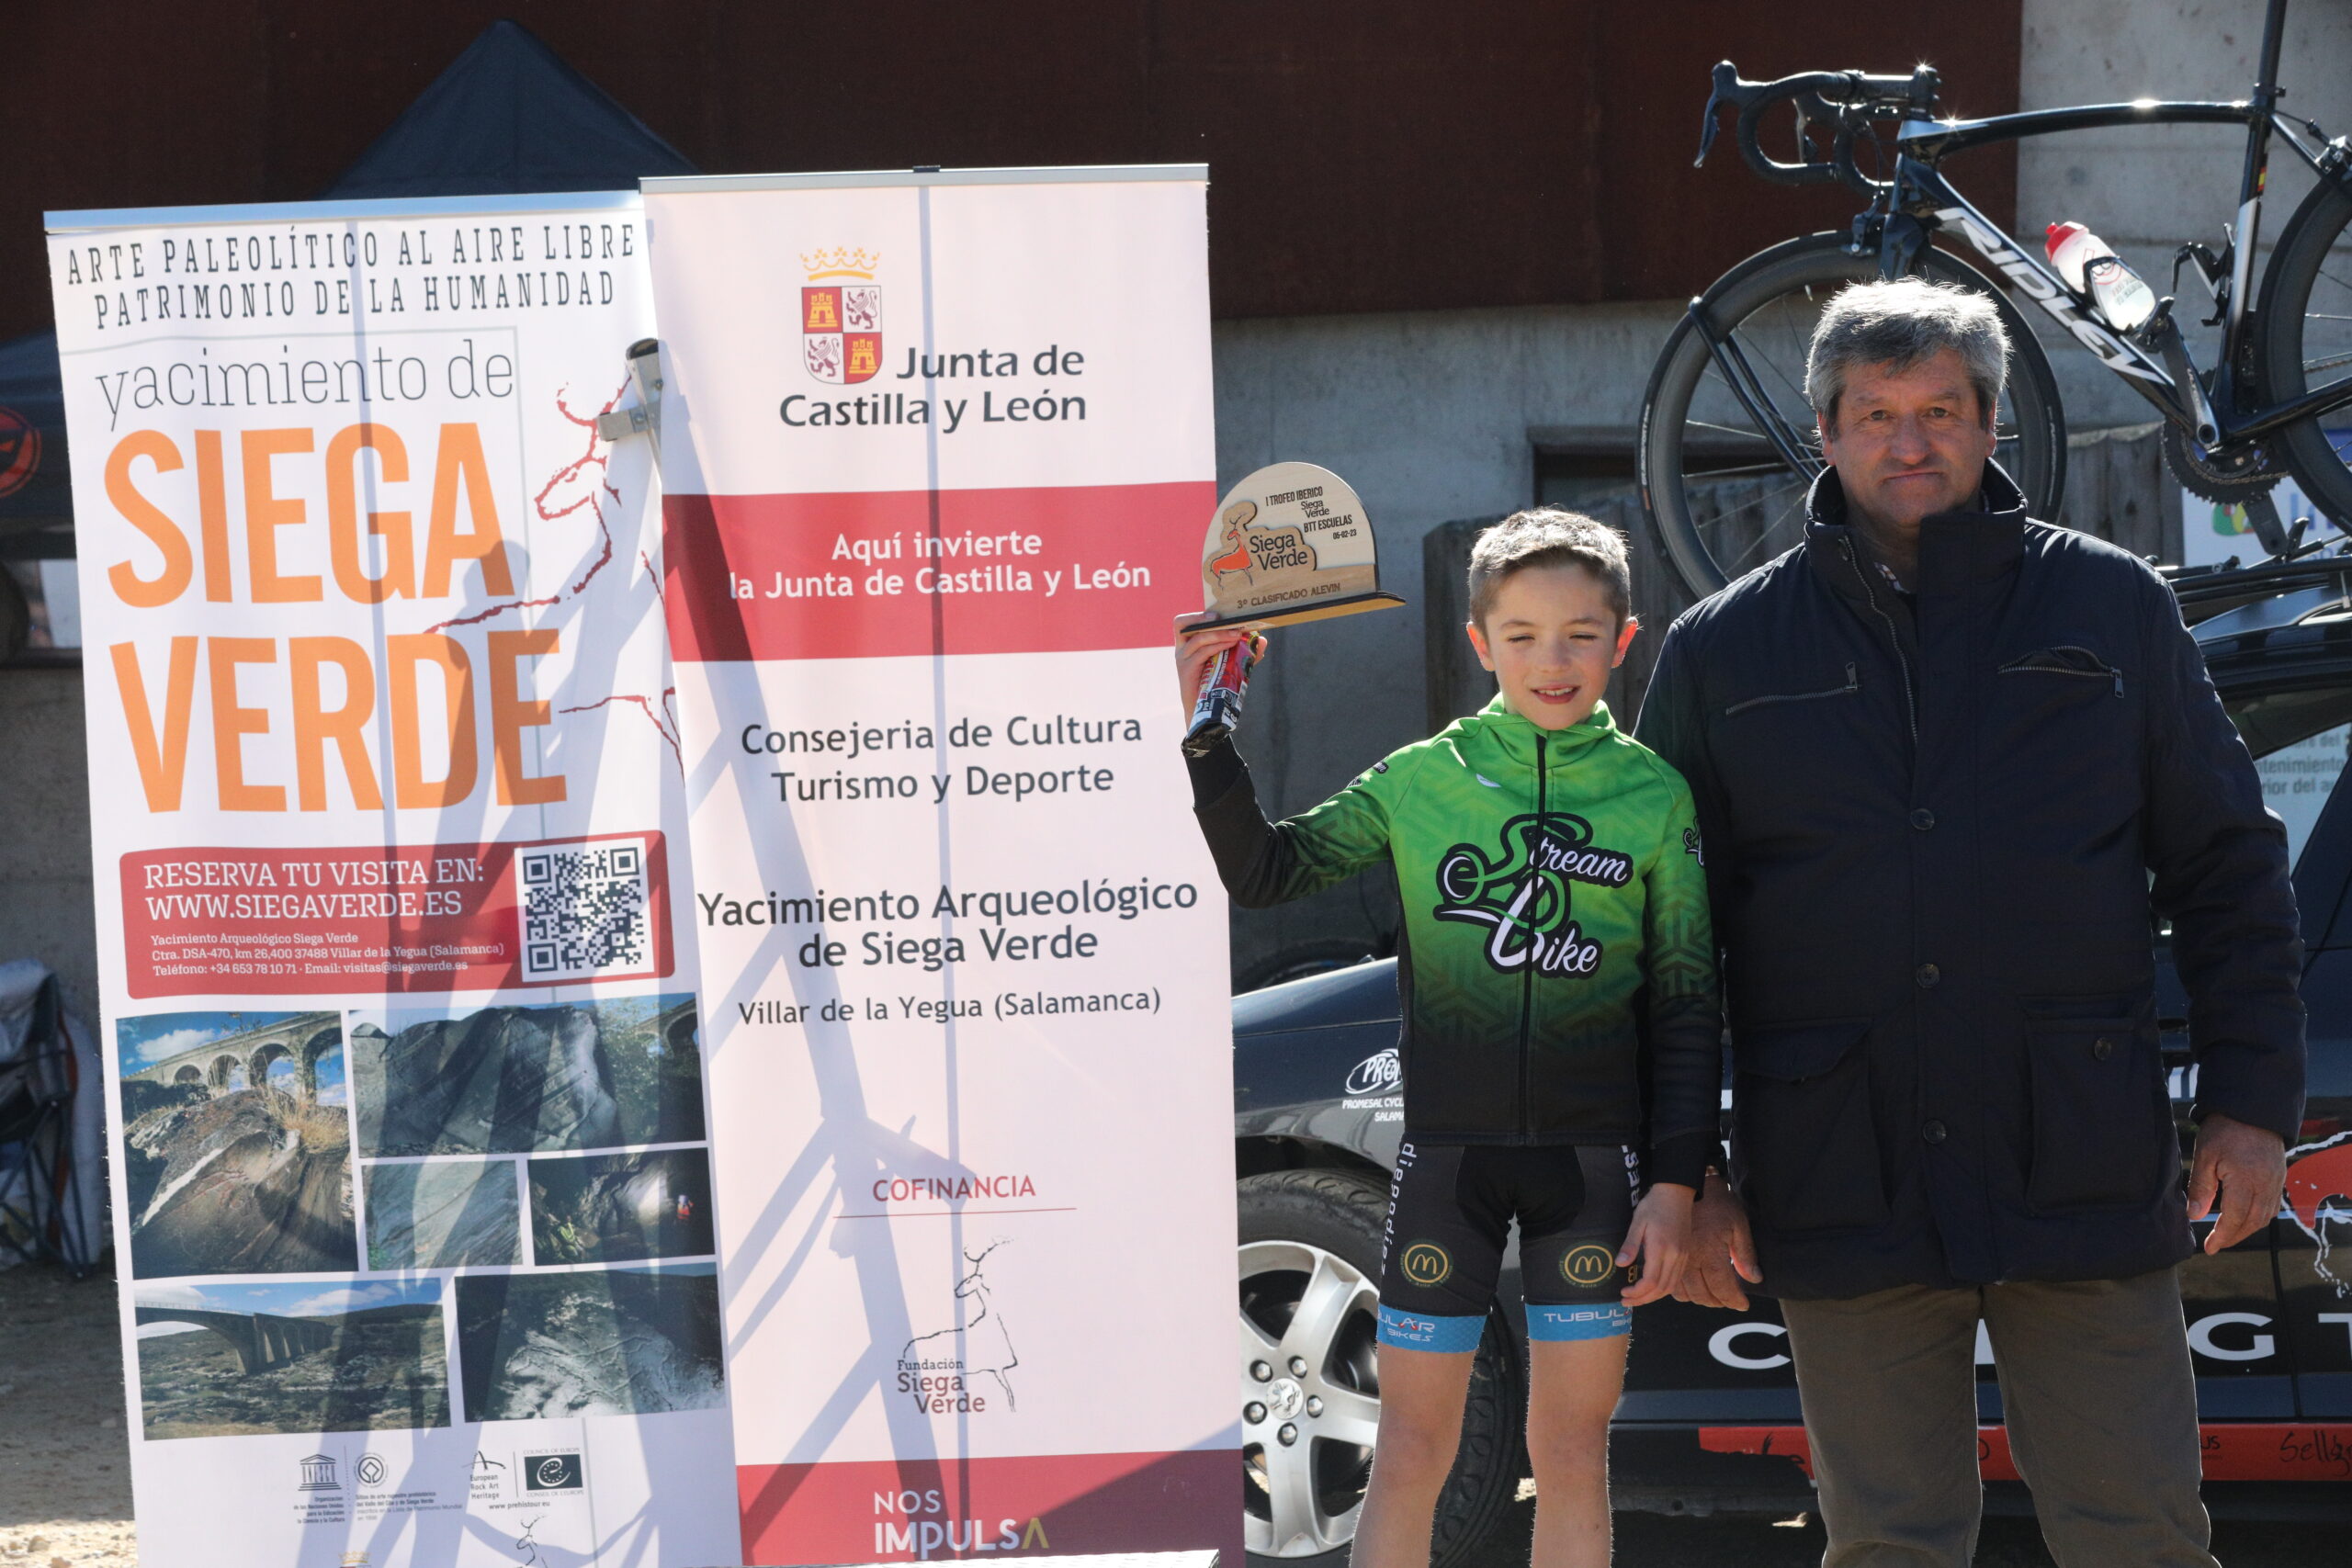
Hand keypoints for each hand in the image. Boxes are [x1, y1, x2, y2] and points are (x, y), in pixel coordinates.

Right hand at [1173, 611, 1264, 718]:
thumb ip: (1245, 652)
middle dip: (1204, 618)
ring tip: (1237, 634)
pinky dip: (1218, 645)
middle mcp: (1182, 650)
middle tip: (1228, 620)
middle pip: (1182, 624)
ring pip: (1199, 638)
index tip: (1218, 615)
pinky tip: (1231, 644)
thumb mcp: (1230, 664)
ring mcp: (1183, 659)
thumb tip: (1261, 640)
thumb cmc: (1216, 685)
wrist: (1205, 710)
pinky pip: (1202, 652)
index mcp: (1188, 645)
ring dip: (1220, 633)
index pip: (1184, 623)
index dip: (1198, 615)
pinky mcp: (1187, 670)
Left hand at [1619, 1181, 1694, 1305]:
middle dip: (1643, 1299)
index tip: (1623, 1293)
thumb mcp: (1637, 1221)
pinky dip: (1663, 1288)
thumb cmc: (1654, 1204)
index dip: (1637, 1292)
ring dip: (1653, 1296)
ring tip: (1637, 1298)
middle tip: (1626, 1302)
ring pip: (1670, 1286)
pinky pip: (1676, 1278)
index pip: (1650, 1281)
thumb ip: (1630, 1244)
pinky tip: (1652, 1288)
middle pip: (1661, 1289)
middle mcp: (1675, 1256)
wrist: (1677, 1192)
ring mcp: (1683, 1256)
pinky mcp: (1686, 1254)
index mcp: (1662, 1248)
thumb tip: (1620, 1264)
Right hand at [1670, 1170, 1762, 1310]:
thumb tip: (1754, 1279)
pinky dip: (1684, 1293)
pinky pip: (1672, 1285)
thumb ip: (1745, 1254)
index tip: (1742, 1305)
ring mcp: (1676, 1259)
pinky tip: (1694, 1288)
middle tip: (1729, 1300)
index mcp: (1709, 1252)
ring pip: (1686, 1294)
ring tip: (1714, 1296)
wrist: (1689, 1186)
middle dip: (1719, 1302)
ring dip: (1701, 1299)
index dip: (1734, 1300)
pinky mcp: (1666, 1256)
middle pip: (1703, 1295)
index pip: (1722, 1288)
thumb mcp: (1738, 1224)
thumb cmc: (1717, 1202)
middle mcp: (1690, 1260)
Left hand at [2187, 1111, 2286, 1253]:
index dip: (2222, 1236)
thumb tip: (2194, 1216)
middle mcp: (2266, 1184)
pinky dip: (2259, 1216)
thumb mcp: (2205, 1155)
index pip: (2236, 1217)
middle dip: (2234, 1236)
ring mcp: (2276, 1180)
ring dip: (2247, 1229)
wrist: (2251, 1108)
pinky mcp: (2279, 1176)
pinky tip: (2245, 1218)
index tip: (2209, 1248)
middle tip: (2216, 1245)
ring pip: (2266, 1216)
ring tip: (2227, 1235)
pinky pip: (2272, 1204)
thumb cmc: (2225, 1129)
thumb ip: (2201, 1187)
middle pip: (2253, 1222)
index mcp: (2247, 1179)